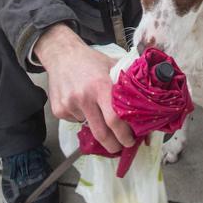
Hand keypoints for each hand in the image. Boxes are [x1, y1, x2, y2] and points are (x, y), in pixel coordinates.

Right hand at [35, 24, 135, 152]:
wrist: (61, 54)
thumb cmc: (90, 60)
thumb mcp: (111, 65)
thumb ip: (124, 82)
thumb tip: (144, 101)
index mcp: (100, 86)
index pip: (114, 119)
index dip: (124, 134)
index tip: (130, 141)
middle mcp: (84, 97)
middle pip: (101, 133)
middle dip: (112, 145)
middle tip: (118, 148)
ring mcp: (69, 105)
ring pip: (87, 126)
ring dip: (94, 123)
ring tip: (93, 107)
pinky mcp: (58, 110)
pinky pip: (74, 120)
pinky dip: (80, 116)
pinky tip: (79, 101)